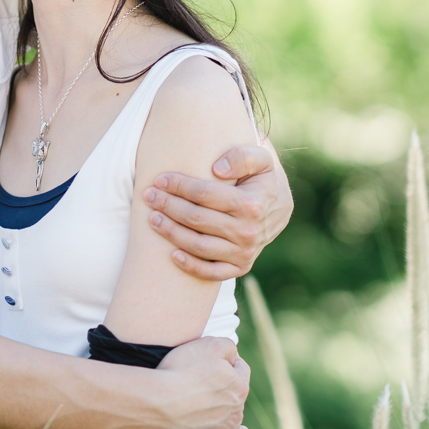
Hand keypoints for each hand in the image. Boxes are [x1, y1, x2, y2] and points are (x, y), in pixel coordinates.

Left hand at [145, 140, 290, 281]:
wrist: (280, 206)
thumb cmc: (262, 177)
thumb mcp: (261, 157)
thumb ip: (242, 156)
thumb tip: (217, 169)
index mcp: (252, 204)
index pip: (205, 195)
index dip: (179, 186)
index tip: (161, 179)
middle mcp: (248, 231)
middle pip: (197, 219)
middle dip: (168, 206)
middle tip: (149, 196)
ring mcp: (245, 252)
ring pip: (199, 246)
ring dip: (171, 233)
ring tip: (152, 219)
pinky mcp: (241, 267)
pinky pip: (212, 273)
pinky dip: (191, 266)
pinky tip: (171, 255)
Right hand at [149, 336, 250, 428]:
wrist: (159, 402)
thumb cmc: (183, 370)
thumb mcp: (209, 344)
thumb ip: (228, 346)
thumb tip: (233, 355)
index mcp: (238, 386)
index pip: (239, 368)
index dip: (225, 361)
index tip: (210, 359)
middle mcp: (236, 410)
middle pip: (234, 393)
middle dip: (223, 385)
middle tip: (201, 380)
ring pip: (231, 416)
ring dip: (224, 408)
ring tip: (209, 403)